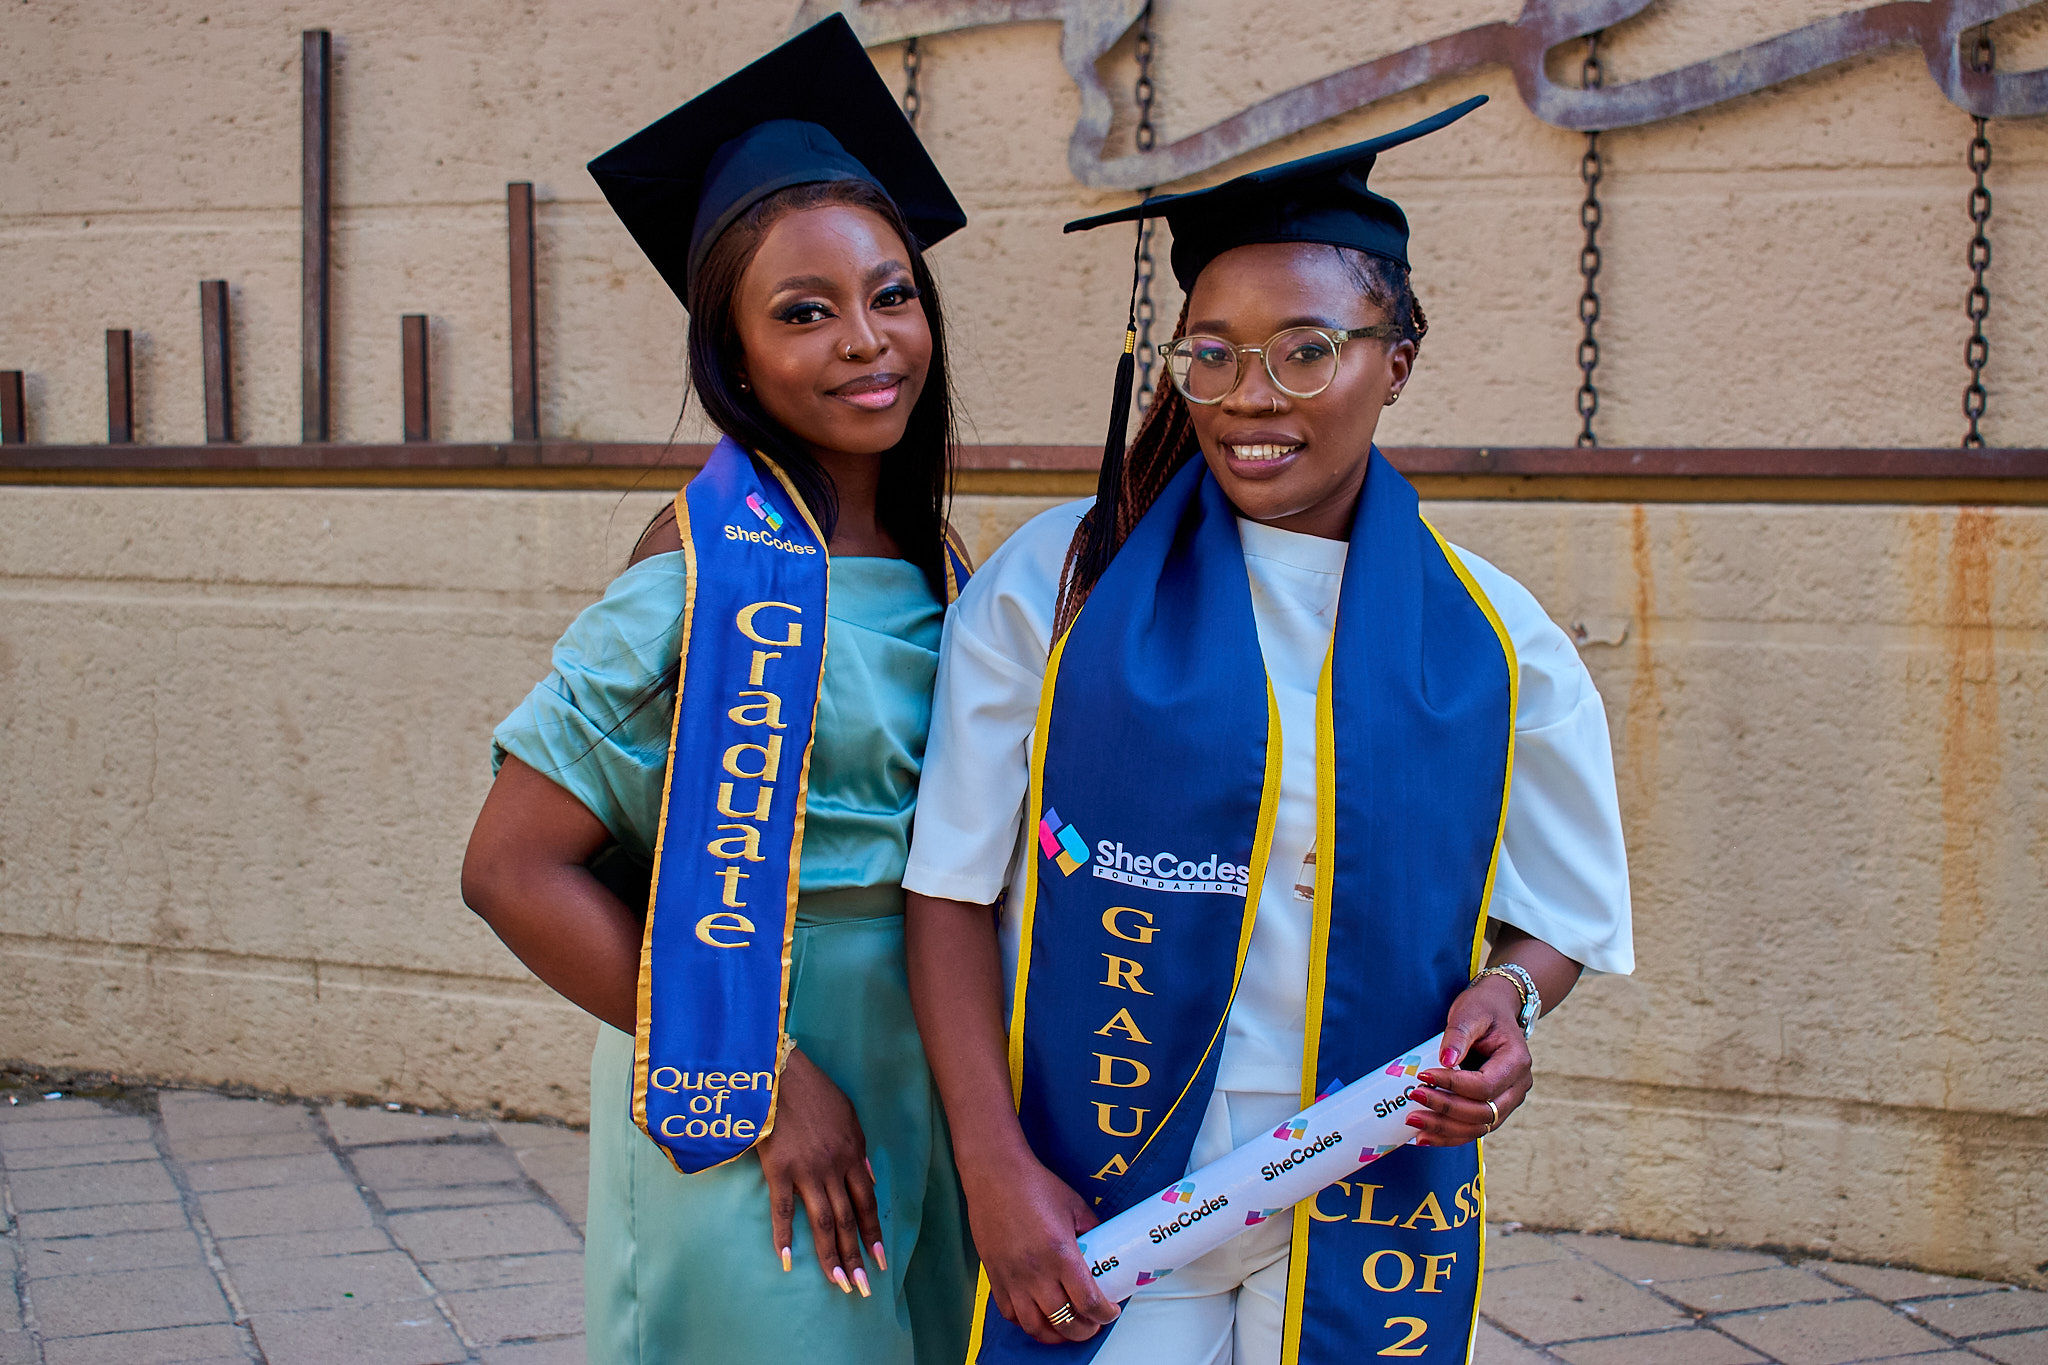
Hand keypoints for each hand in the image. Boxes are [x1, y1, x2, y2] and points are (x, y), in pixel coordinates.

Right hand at [757, 1047, 885, 1296]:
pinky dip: (784, 1236)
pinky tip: (788, 1260)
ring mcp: (806, 1172)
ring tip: (838, 1283)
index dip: (874, 1233)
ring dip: (831, 1256)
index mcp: (852, 1155)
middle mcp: (833, 1169)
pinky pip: (783, 1210)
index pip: (867, 1203)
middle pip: (847, 1220)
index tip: (881, 1260)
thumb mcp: (849, 1116)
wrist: (781, 1075)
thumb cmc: (815, 1092)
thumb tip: (868, 1179)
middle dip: (857, 1256)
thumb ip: (859, 1150)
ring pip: (822, 1222)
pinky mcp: (778, 1171)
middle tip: (862, 1288)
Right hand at [961, 1155, 1119, 1343]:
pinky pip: (1010, 1313)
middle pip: (1064, 1322)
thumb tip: (1105, 1248)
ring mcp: (1012, 1277)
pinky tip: (1038, 1314)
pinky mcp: (994, 1276)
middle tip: (1092, 1324)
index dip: (1105, 1314)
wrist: (996, 1175)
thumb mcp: (1076, 1206)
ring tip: (1066, 1328)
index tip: (1111, 1312)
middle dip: (1084, 1331)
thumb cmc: (1037, 1186)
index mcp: (1061, 1253)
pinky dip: (1026, 1321)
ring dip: (1055, 1334)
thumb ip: (1092, 1230)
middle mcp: (1036, 1272)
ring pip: (1035, 1326)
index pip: (1088, 1301)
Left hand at [1408, 975, 1532, 1145]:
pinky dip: (1449, 1136)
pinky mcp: (1493, 1109)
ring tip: (1413, 1122)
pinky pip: (1473, 1129)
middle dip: (1446, 1110)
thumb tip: (1446, 1061)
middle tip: (1414, 1098)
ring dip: (1445, 1129)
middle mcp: (1518, 1087)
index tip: (1424, 1076)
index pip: (1485, 1085)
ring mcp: (1508, 1101)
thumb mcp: (1470, 1012)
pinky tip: (1422, 1137)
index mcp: (1517, 1062)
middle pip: (1484, 1113)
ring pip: (1479, 1127)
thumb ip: (1458, 1035)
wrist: (1496, 1011)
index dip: (1453, 1085)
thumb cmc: (1483, 1009)